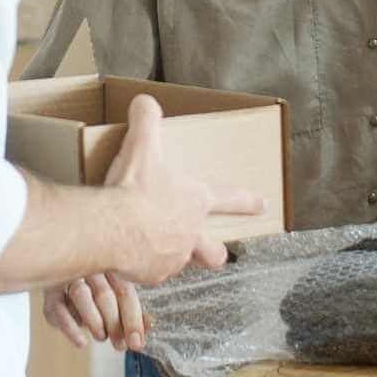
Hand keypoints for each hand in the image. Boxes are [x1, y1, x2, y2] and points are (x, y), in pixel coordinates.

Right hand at [42, 273, 147, 352]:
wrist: (65, 266)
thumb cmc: (98, 285)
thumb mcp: (117, 294)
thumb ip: (133, 310)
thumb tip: (149, 325)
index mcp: (111, 264)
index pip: (125, 291)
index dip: (132, 319)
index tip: (136, 343)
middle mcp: (89, 266)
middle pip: (104, 294)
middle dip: (114, 325)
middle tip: (120, 346)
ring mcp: (68, 276)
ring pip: (80, 296)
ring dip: (94, 322)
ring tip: (101, 337)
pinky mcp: (49, 290)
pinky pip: (57, 308)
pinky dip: (71, 328)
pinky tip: (82, 342)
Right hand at [105, 93, 265, 284]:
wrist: (114, 227)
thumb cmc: (134, 187)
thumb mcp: (142, 144)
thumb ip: (147, 119)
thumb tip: (145, 101)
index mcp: (195, 200)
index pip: (229, 198)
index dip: (247, 201)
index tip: (262, 204)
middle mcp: (191, 233)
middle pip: (213, 251)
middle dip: (215, 251)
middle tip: (214, 251)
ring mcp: (173, 258)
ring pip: (180, 262)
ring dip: (172, 256)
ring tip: (153, 247)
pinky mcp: (152, 274)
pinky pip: (151, 272)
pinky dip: (143, 265)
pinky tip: (129, 255)